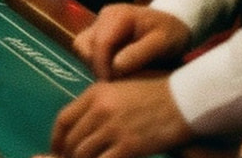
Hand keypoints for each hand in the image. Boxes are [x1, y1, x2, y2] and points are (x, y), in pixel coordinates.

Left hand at [50, 77, 191, 157]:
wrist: (185, 101)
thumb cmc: (155, 95)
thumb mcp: (119, 90)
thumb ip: (98, 105)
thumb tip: (82, 127)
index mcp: (94, 94)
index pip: (64, 119)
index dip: (57, 138)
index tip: (56, 148)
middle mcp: (99, 110)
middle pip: (72, 139)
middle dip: (68, 154)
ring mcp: (113, 128)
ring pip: (84, 153)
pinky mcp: (129, 146)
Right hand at [72, 4, 190, 79]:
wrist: (174, 24)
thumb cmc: (171, 33)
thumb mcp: (162, 43)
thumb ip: (139, 53)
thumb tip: (115, 67)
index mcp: (117, 16)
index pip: (100, 43)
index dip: (103, 66)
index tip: (113, 85)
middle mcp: (103, 16)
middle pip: (84, 45)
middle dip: (97, 66)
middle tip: (115, 83)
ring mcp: (99, 23)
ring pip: (82, 47)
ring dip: (94, 64)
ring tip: (115, 76)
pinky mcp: (98, 32)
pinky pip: (87, 49)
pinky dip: (97, 62)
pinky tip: (114, 70)